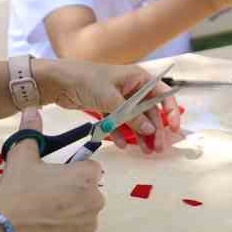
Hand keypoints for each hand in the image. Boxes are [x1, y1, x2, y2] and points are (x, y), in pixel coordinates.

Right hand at [0, 107, 105, 231]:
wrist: (4, 229)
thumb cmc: (17, 190)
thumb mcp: (22, 157)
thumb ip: (31, 132)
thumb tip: (31, 109)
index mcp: (87, 176)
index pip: (90, 169)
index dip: (73, 172)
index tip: (56, 177)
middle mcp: (95, 200)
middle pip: (88, 192)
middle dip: (72, 193)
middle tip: (46, 196)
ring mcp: (88, 225)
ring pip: (83, 214)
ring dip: (70, 213)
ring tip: (43, 214)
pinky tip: (45, 230)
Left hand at [34, 59, 182, 151]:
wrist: (57, 82)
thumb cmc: (87, 81)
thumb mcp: (111, 99)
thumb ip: (132, 116)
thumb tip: (151, 131)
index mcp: (139, 78)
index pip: (163, 94)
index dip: (171, 112)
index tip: (174, 129)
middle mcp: (133, 88)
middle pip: (150, 112)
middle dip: (155, 131)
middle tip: (157, 149)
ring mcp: (120, 99)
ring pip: (136, 120)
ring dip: (141, 136)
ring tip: (144, 152)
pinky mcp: (108, 108)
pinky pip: (120, 123)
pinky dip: (122, 134)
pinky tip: (122, 145)